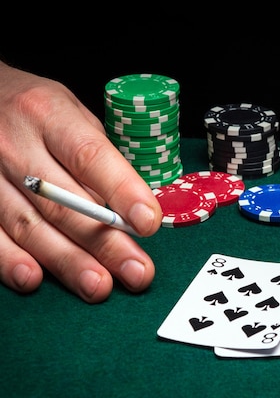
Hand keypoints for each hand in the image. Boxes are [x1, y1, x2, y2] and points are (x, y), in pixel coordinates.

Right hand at [0, 62, 161, 302]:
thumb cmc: (37, 111)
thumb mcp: (72, 114)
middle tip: (137, 272)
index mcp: (49, 114)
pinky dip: (10, 260)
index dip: (122, 191)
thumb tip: (131, 208)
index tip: (148, 222)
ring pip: (29, 225)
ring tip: (99, 286)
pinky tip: (34, 279)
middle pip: (65, 202)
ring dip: (67, 261)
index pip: (90, 156)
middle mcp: (14, 143)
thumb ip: (99, 157)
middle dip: (105, 243)